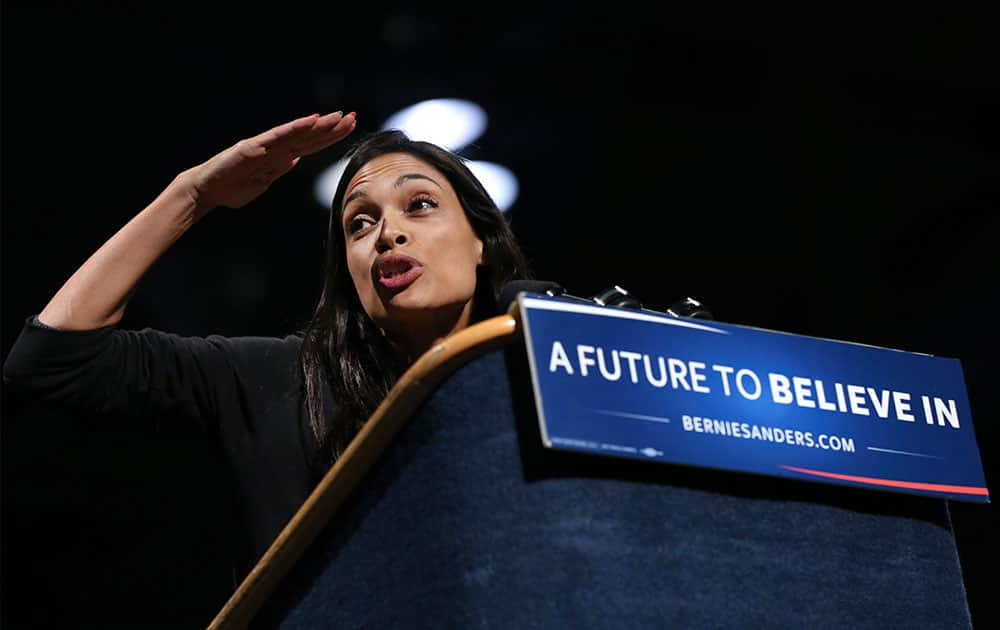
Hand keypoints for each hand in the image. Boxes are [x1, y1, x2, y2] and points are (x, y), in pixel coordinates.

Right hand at [179, 111, 356, 212]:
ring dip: (320, 125)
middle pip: (309, 137)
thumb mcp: (263, 182)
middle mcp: (274, 148)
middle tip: (354, 117)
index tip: (349, 129)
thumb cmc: (231, 188)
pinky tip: (312, 121)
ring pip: (298, 134)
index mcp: (279, 158)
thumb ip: (278, 170)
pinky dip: (296, 128)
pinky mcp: (253, 147)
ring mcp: (264, 146)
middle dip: (332, 129)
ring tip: (339, 117)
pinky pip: (278, 137)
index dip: (330, 138)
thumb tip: (294, 160)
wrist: (205, 191)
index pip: (310, 146)